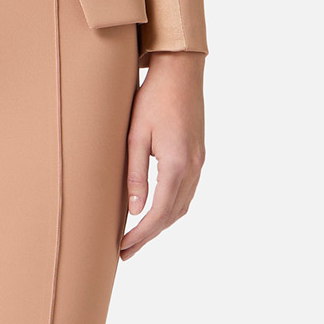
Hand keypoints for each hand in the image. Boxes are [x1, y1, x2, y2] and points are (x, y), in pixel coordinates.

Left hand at [120, 50, 204, 261]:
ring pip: (182, 205)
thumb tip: (134, 210)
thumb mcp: (135, 136)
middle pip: (172, 214)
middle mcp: (193, 168)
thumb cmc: (153, 99)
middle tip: (125, 252)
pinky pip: (187, 192)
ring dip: (161, 224)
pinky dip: (172, 208)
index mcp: (177, 165)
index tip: (123, 249)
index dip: (141, 235)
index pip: (158, 213)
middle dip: (149, 236)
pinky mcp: (199, 154)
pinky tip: (157, 212)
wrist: (180, 71)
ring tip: (138, 237)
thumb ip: (135, 175)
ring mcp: (200, 161)